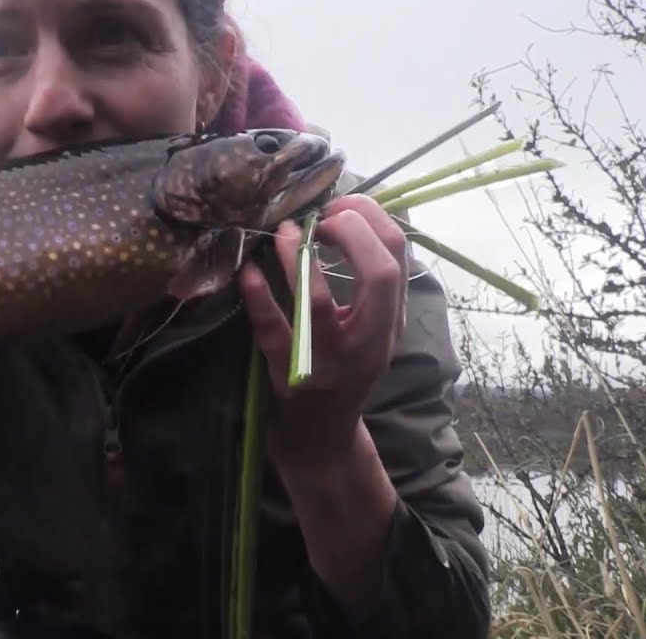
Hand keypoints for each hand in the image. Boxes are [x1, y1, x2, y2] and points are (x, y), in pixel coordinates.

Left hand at [237, 193, 408, 472]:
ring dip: (300, 259)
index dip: (371, 218)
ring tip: (284, 231)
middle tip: (319, 217)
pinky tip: (247, 273)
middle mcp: (370, 342)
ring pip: (321, 304)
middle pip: (380, 274)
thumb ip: (367, 283)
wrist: (322, 440)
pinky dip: (260, 299)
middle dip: (351, 231)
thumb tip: (345, 214)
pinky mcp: (290, 378)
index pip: (399, 256)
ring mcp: (330, 363)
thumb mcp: (370, 330)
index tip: (341, 204)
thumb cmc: (341, 372)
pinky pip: (274, 334)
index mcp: (389, 322)